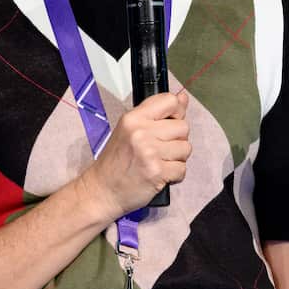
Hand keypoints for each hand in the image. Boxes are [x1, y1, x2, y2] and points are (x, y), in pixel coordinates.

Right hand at [82, 91, 190, 217]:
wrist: (102, 190)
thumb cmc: (116, 161)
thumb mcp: (130, 129)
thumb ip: (157, 113)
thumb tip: (183, 97)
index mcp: (133, 118)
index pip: (170, 101)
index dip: (175, 113)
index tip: (167, 125)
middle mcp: (141, 132)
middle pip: (183, 127)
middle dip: (176, 140)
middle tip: (158, 150)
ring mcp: (149, 152)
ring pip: (186, 148)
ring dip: (176, 159)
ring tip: (158, 162)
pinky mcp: (157, 172)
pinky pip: (182, 169)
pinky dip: (174, 175)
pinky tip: (159, 175)